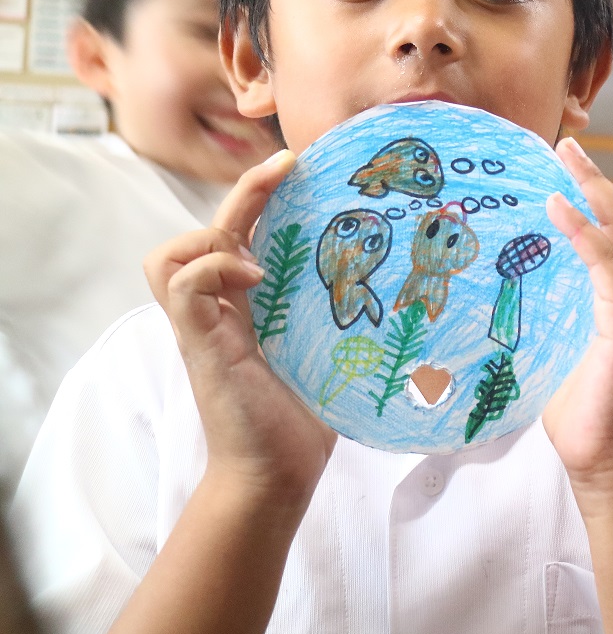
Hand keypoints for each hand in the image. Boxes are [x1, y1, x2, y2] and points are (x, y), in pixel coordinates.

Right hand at [144, 149, 334, 504]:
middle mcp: (223, 307)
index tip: (303, 168)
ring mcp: (205, 324)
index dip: (262, 195)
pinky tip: (255, 278)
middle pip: (212, 227)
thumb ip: (350, 315)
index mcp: (252, 303)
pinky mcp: (199, 343)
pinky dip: (213, 267)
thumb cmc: (313, 415)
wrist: (281, 472)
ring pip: (173, 253)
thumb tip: (418, 285)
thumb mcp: (335, 348)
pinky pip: (181, 284)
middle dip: (248, 187)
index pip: (242, 231)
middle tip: (289, 161)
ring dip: (215, 233)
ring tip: (257, 248)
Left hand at [542, 138, 612, 496]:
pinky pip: (609, 266)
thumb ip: (543, 319)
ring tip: (568, 160)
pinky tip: (562, 209)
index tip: (566, 168)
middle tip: (568, 145)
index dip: (593, 199)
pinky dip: (587, 233)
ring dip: (595, 193)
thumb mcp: (555, 351)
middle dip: (597, 181)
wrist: (605, 458)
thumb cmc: (579, 413)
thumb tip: (493, 301)